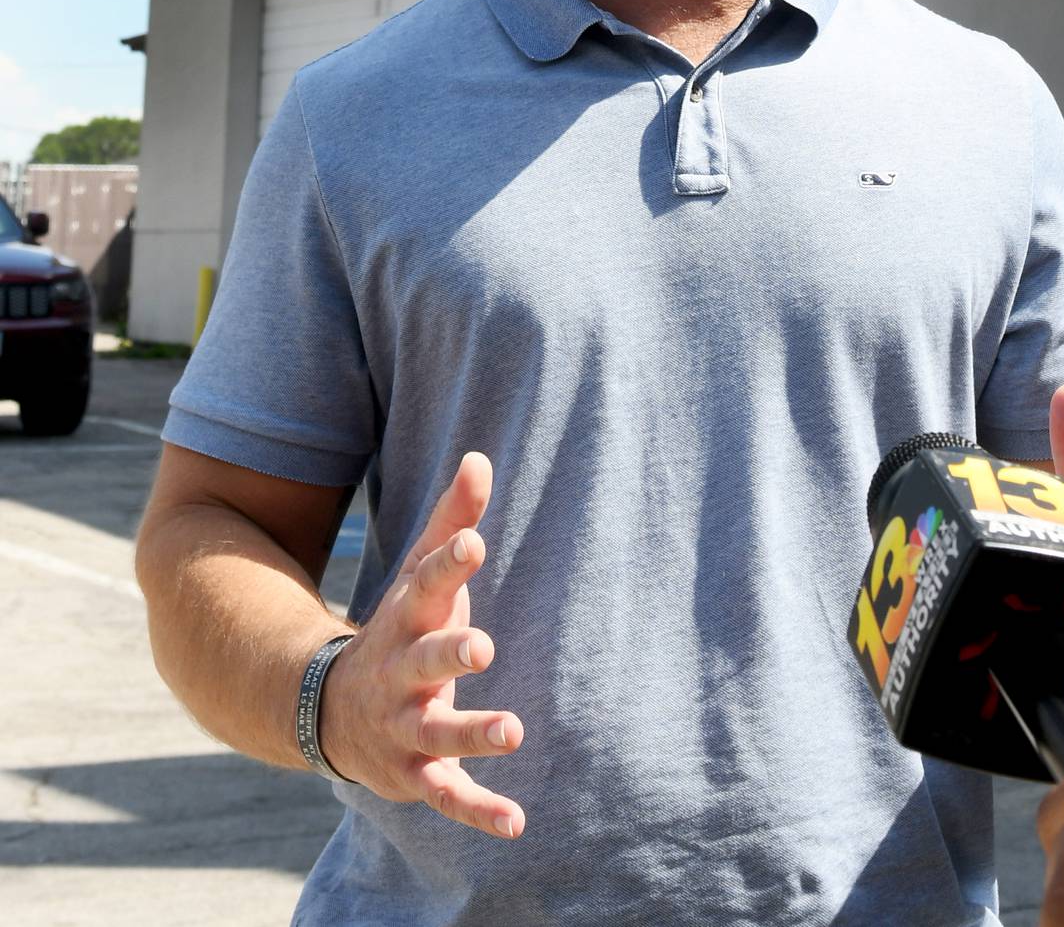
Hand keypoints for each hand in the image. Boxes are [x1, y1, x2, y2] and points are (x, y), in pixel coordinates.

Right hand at [320, 451, 524, 836]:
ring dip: (473, 732)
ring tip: (513, 731)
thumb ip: (452, 521)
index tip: (473, 540)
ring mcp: (404, 726)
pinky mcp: (416, 773)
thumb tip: (481, 456)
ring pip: (437, 731)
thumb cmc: (401, 629)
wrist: (330, 710)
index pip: (426, 584)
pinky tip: (518, 822)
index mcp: (406, 618)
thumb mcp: (419, 576)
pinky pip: (448, 794)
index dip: (448, 562)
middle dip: (450, 652)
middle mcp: (400, 672)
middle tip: (482, 646)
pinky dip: (480, 810)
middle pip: (424, 660)